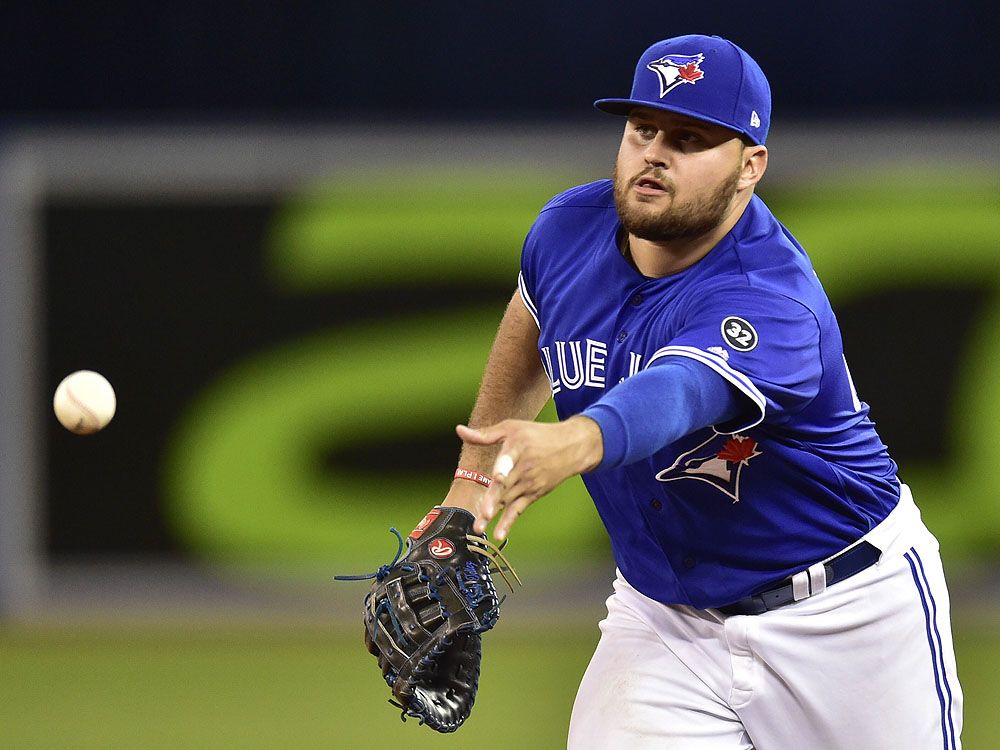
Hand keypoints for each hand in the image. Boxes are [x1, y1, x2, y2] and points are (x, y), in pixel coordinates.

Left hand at [455, 416, 602, 539]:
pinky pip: (518, 510)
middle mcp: (524, 468)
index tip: (498, 478)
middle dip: (493, 500)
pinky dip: (508, 522)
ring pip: (507, 501)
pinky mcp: (534, 494)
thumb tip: (459, 430)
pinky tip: (499, 534)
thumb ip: (485, 434)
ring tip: (478, 528)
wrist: (572, 447)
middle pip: (505, 486)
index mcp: (517, 448)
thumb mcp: (512, 428)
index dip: (504, 469)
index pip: (509, 460)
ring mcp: (530, 483)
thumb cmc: (538, 434)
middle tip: (484, 513)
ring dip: (493, 515)